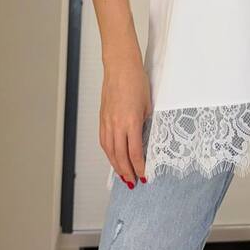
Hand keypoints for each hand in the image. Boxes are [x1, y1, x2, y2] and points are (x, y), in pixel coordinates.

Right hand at [99, 60, 151, 187]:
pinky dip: (108, 153)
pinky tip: (113, 158)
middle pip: (120, 156)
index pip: (134, 152)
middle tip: (132, 182)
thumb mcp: (147, 105)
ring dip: (116, 165)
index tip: (144, 175)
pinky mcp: (102, 118)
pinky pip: (103, 141)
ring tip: (122, 176)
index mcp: (131, 122)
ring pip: (109, 151)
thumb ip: (144, 124)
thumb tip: (143, 140)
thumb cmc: (136, 82)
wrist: (121, 68)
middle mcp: (116, 125)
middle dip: (127, 171)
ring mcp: (107, 122)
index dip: (139, 166)